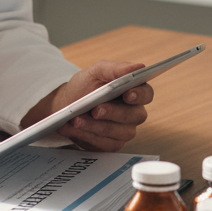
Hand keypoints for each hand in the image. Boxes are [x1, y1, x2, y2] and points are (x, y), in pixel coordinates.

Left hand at [20, 61, 152, 151]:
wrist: (64, 105)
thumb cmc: (84, 87)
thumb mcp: (94, 73)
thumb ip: (115, 69)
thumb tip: (138, 67)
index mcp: (133, 92)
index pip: (146, 93)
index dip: (140, 95)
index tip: (127, 94)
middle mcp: (133, 113)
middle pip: (135, 115)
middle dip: (114, 113)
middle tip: (96, 110)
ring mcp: (124, 130)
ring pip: (120, 132)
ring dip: (96, 126)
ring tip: (77, 120)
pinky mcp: (112, 144)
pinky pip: (107, 144)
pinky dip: (89, 136)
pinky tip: (76, 129)